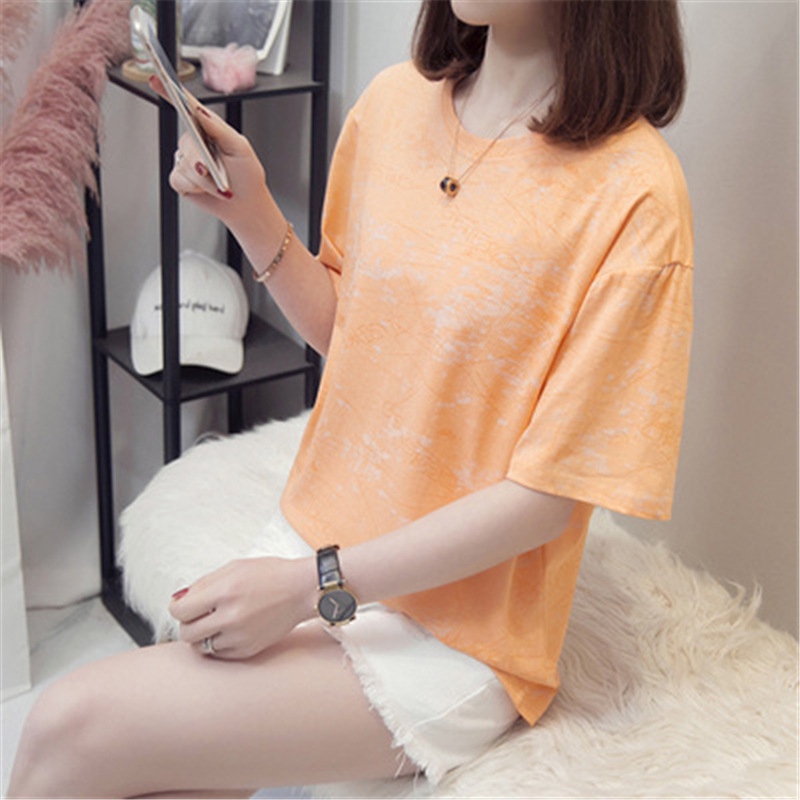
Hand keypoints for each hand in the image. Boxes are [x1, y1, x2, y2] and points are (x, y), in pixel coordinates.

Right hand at [148, 74, 282, 240]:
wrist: (245, 205)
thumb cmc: (247, 176)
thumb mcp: (240, 148)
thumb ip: (220, 129)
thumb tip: (201, 111)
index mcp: (210, 130)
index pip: (188, 108)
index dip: (170, 92)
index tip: (157, 80)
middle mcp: (196, 143)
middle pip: (186, 142)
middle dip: (201, 160)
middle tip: (215, 172)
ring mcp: (187, 160)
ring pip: (185, 164)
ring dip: (205, 180)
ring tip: (220, 185)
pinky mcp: (181, 179)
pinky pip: (179, 178)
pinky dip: (196, 187)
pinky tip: (207, 190)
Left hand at [169, 556, 317, 659]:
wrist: (301, 590)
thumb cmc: (271, 575)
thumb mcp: (234, 567)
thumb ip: (203, 583)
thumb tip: (179, 599)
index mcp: (224, 590)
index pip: (179, 610)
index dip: (178, 607)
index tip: (184, 605)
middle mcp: (230, 616)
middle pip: (186, 632)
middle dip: (188, 623)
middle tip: (200, 614)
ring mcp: (239, 636)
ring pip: (201, 646)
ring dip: (204, 635)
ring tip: (217, 621)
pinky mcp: (248, 650)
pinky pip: (219, 654)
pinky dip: (219, 644)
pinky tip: (231, 629)